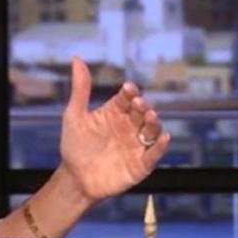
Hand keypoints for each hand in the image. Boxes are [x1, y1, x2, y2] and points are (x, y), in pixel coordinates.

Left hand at [57, 56, 169, 202]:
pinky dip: (161, 146)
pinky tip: (163, 138)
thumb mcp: (74, 116)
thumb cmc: (74, 146)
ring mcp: (136, 144)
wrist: (75, 179)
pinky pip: (154, 153)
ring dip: (153, 122)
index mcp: (115, 112)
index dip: (129, 92)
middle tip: (138, 103)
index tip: (128, 88)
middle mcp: (129, 126)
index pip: (127, 97)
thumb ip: (80, 89)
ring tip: (150, 116)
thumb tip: (76, 58)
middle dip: (142, 106)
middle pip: (142, 111)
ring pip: (152, 130)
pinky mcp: (141, 164)